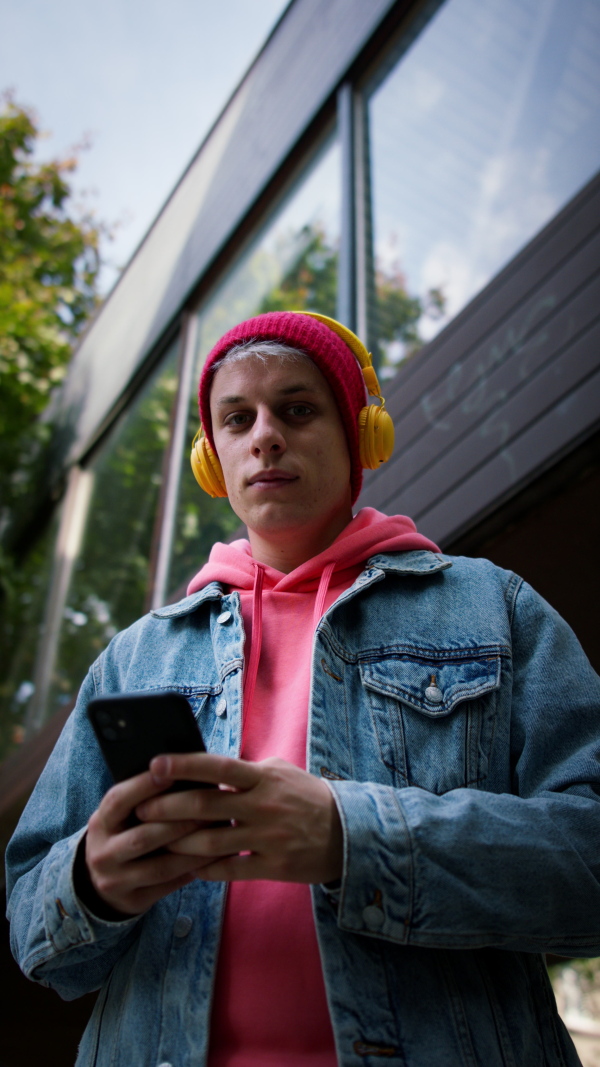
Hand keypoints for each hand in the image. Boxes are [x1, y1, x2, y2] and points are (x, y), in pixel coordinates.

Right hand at [83, 771, 208, 916]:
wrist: (104, 881)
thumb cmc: (124, 833)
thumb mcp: (122, 815)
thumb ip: (143, 799)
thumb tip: (184, 773)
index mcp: (101, 822)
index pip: (119, 800)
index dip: (144, 786)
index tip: (173, 772)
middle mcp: (103, 852)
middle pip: (143, 837)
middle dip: (179, 823)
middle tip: (210, 810)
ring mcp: (115, 880)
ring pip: (160, 866)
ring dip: (192, 851)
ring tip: (218, 836)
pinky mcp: (132, 900)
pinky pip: (168, 886)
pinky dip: (192, 870)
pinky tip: (212, 858)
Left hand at [136, 753, 343, 884]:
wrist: (349, 832)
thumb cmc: (307, 797)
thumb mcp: (280, 773)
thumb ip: (246, 771)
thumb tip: (207, 767)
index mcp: (263, 777)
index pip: (217, 766)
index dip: (184, 765)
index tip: (155, 764)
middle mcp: (264, 805)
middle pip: (206, 806)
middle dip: (167, 807)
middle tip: (141, 808)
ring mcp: (269, 837)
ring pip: (212, 842)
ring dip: (180, 843)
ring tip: (156, 841)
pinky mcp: (275, 866)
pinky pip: (231, 870)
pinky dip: (206, 869)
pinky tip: (187, 868)